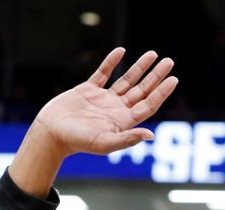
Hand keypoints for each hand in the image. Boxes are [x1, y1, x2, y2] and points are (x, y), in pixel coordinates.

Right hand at [35, 48, 178, 156]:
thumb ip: (128, 138)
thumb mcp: (105, 143)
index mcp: (124, 121)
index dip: (162, 92)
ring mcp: (104, 99)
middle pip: (142, 90)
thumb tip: (151, 135)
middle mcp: (117, 109)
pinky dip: (112, 62)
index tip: (174, 79)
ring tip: (153, 54)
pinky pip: (103, 73)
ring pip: (127, 80)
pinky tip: (121, 51)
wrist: (51, 134)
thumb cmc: (77, 142)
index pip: (149, 104)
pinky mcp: (88, 90)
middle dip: (156, 76)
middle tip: (169, 61)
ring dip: (140, 67)